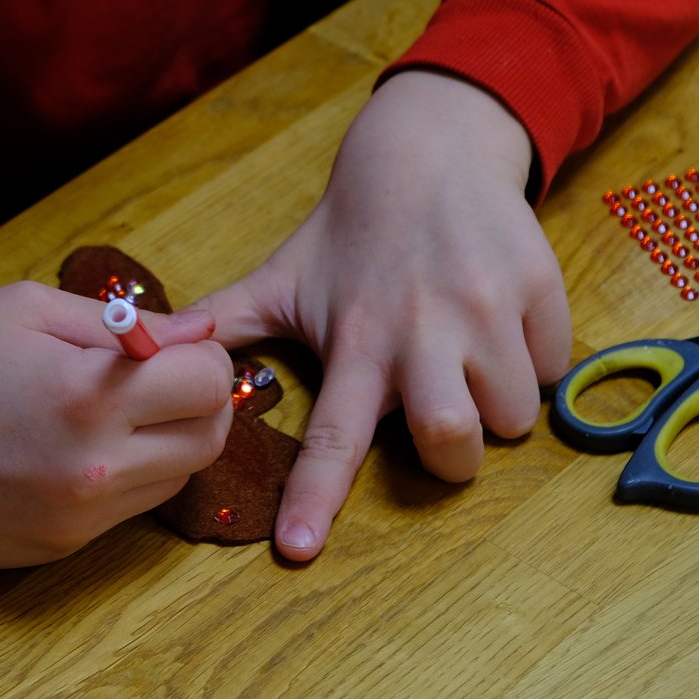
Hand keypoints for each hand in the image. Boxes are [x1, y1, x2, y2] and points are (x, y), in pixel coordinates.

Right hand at [0, 282, 234, 565]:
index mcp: (88, 397)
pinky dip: (128, 476)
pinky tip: (79, 449)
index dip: (199, 355)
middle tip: (156, 376)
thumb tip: (202, 330)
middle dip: (198, 400)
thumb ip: (126, 321)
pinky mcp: (62, 549)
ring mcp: (80, 519)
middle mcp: (96, 469)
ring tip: (111, 411)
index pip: (211, 382)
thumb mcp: (26, 310)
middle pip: (211, 437)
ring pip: (179, 477)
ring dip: (168, 440)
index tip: (167, 346)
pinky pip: (133, 510)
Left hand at [197, 70, 571, 560]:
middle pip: (452, 439)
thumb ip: (221, 326)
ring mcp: (488, 309)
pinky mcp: (539, 289)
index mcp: (356, 340)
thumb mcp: (281, 278)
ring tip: (471, 368)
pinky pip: (555, 368)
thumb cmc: (348, 230)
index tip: (298, 551)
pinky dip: (535, 366)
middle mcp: (424, 330)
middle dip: (454, 459)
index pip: (333, 435)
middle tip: (443, 427)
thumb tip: (143, 350)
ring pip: (515, 414)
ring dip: (497, 410)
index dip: (315, 498)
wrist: (430, 147)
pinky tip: (502, 330)